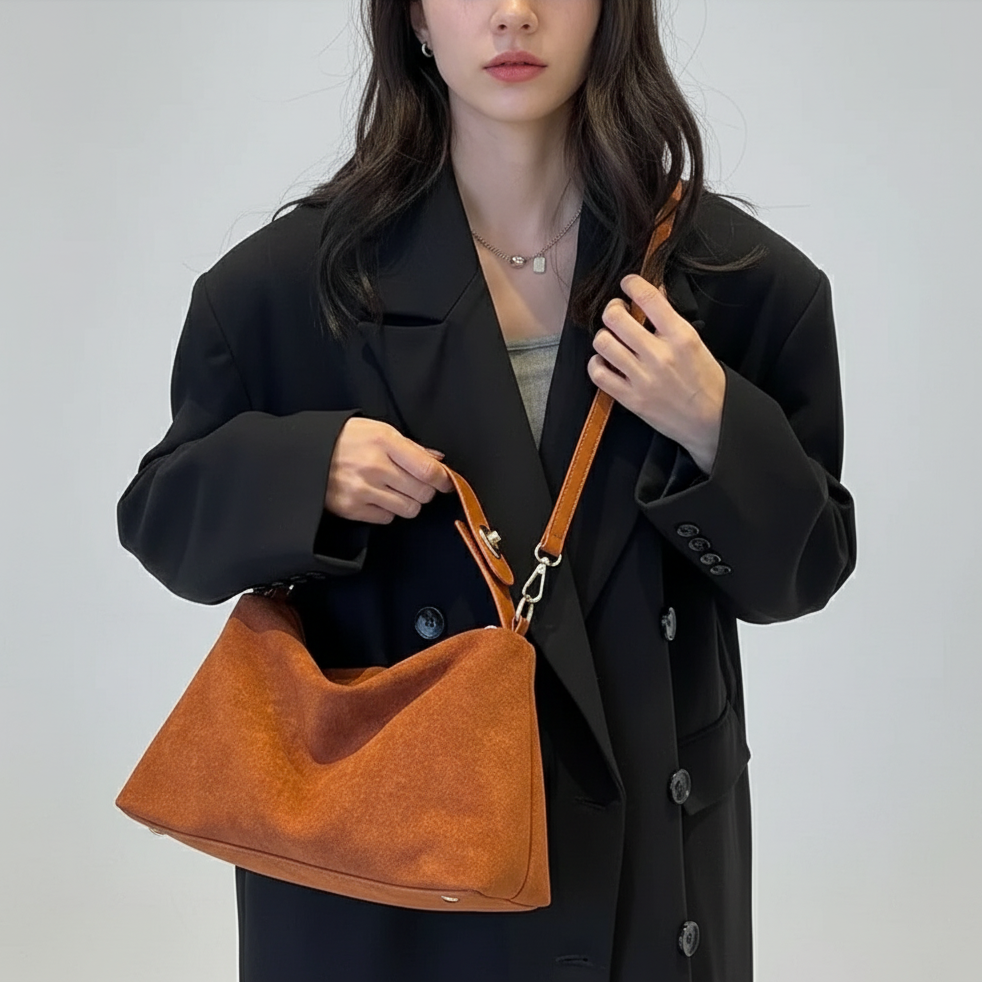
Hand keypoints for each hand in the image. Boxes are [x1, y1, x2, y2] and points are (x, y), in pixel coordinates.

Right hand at [325, 417, 453, 523]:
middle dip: (426, 491)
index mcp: (384, 441)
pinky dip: (388, 511)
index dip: (443, 480)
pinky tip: (378, 497)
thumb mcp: (378, 430)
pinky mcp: (352, 509)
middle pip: (423, 493)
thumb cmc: (344, 439)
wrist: (304, 454)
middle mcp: (375, 466)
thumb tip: (439, 460)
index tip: (446, 482)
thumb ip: (411, 447)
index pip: (428, 470)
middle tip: (417, 484)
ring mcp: (363, 490)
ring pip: (409, 509)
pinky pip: (388, 518)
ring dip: (409, 502)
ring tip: (396, 491)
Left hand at [587, 273, 725, 473]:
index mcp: (681, 336)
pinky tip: (606, 361)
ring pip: (603, 342)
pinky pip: (598, 373)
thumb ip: (672, 320)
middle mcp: (659, 354)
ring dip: (604, 336)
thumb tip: (655, 293)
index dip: (631, 284)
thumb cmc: (707, 382)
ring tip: (612, 338)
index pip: (648, 297)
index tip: (628, 284)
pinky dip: (596, 363)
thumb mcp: (697, 343)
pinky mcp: (631, 398)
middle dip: (613, 309)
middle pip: (615, 317)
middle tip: (617, 312)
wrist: (712, 422)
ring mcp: (643, 377)